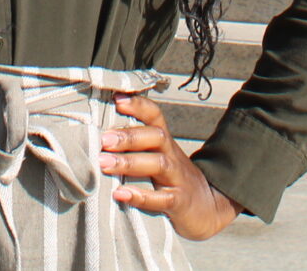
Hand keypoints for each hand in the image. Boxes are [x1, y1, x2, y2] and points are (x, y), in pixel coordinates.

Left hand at [99, 95, 241, 240]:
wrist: (210, 208)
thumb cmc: (172, 181)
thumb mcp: (158, 159)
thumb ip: (135, 148)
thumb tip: (96, 138)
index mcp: (165, 143)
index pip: (155, 116)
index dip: (139, 105)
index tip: (117, 99)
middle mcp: (172, 156)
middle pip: (156, 137)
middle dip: (129, 136)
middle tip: (103, 139)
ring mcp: (178, 179)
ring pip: (158, 164)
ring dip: (129, 162)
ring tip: (104, 163)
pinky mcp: (180, 203)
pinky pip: (162, 198)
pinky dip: (140, 196)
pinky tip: (120, 194)